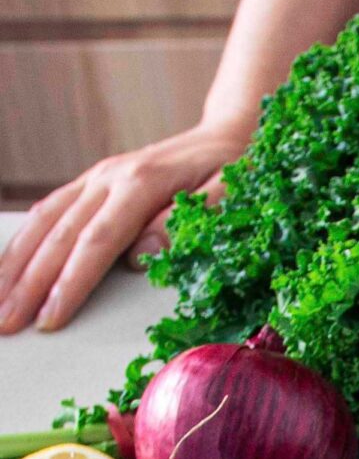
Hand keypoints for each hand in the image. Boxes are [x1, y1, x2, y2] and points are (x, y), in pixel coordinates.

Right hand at [0, 120, 251, 334]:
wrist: (228, 134)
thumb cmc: (235, 170)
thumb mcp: (229, 195)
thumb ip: (186, 224)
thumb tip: (140, 254)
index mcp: (141, 183)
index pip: (97, 242)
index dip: (71, 284)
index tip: (50, 320)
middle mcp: (110, 177)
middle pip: (60, 236)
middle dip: (29, 284)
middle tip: (5, 325)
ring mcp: (97, 177)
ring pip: (45, 222)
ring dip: (15, 265)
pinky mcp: (93, 182)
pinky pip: (50, 211)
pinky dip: (25, 241)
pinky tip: (8, 268)